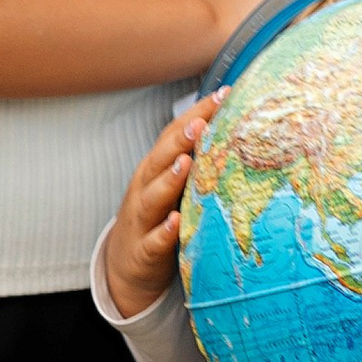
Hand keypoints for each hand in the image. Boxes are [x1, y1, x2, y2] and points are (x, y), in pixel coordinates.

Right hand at [104, 99, 216, 318]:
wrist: (125, 267)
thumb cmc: (160, 219)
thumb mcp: (173, 188)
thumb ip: (196, 163)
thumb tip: (236, 132)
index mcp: (155, 170)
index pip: (174, 135)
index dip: (197, 114)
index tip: (223, 94)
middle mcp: (145, 189)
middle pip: (160, 159)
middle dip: (180, 140)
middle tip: (202, 122)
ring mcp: (142, 220)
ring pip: (153, 197)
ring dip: (169, 179)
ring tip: (186, 164)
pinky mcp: (144, 251)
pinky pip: (153, 241)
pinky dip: (163, 232)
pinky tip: (176, 222)